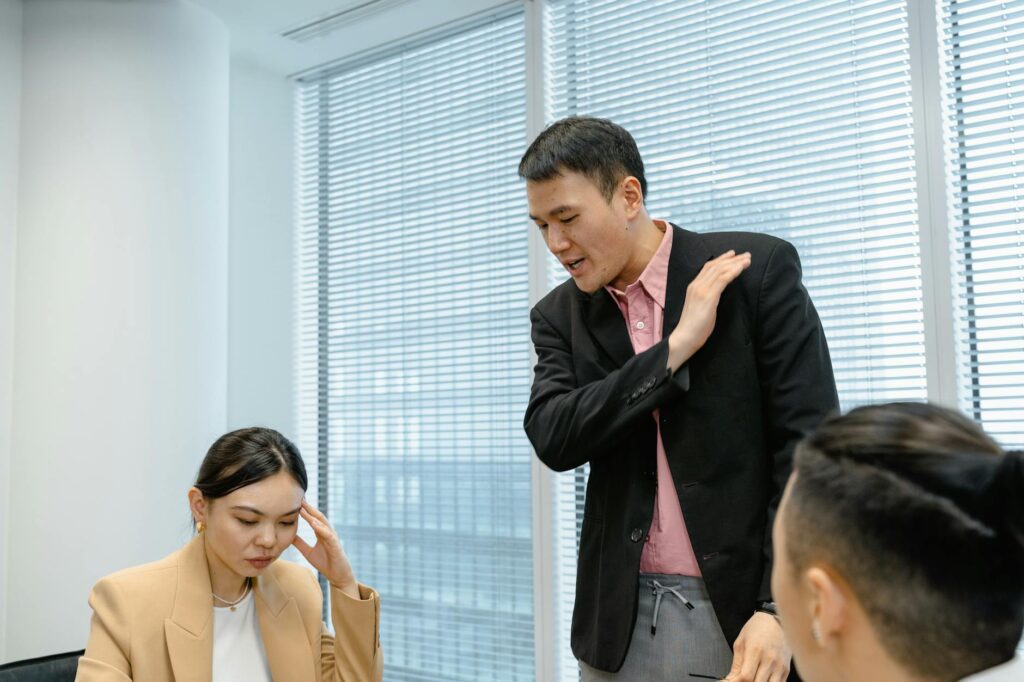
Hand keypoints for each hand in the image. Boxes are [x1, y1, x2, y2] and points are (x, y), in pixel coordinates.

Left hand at [292, 499, 358, 597]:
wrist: (337, 576)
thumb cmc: (325, 563)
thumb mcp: (308, 552)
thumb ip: (300, 543)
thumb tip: (289, 536)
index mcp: (321, 533)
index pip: (313, 519)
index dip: (305, 511)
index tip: (296, 502)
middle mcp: (328, 533)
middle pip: (318, 517)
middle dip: (309, 508)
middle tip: (300, 499)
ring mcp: (332, 538)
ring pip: (323, 524)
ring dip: (313, 516)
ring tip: (304, 509)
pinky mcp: (335, 545)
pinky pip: (328, 535)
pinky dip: (321, 528)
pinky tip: (313, 524)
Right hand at [667, 250, 750, 370]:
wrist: (685, 337)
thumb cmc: (694, 326)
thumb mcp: (702, 307)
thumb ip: (708, 296)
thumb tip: (718, 292)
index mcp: (694, 286)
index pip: (708, 267)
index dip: (722, 259)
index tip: (733, 255)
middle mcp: (696, 285)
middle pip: (715, 266)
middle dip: (732, 259)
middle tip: (746, 255)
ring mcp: (702, 290)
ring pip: (720, 270)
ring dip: (735, 263)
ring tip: (748, 260)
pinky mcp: (708, 297)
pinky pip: (722, 280)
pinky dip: (733, 272)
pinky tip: (741, 268)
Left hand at [723, 612, 791, 681]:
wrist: (775, 621)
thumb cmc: (756, 629)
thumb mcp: (740, 643)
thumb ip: (736, 665)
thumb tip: (729, 680)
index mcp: (755, 651)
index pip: (746, 677)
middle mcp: (769, 660)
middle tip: (741, 679)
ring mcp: (780, 666)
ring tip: (751, 678)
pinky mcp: (786, 670)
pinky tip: (761, 679)